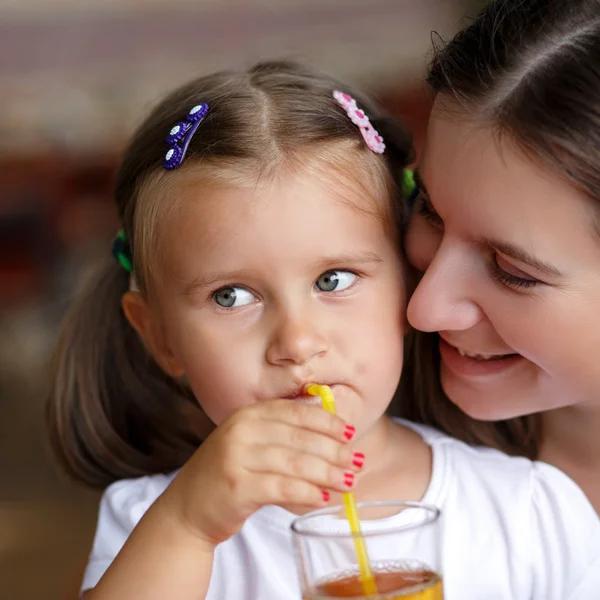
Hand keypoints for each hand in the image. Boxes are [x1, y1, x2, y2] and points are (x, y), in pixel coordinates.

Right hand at [161, 399, 363, 546]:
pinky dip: (308, 492)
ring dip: (328, 473)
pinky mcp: (237, 486)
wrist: (188, 509)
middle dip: (334, 449)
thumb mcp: (251, 444)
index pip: (295, 412)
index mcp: (248, 414)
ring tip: (349, 482)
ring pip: (295, 462)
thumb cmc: (229, 475)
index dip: (326, 421)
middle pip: (300, 437)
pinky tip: (324, 498)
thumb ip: (283, 434)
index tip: (349, 432)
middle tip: (357, 461)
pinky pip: (283, 487)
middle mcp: (241, 430)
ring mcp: (236, 456)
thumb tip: (332, 427)